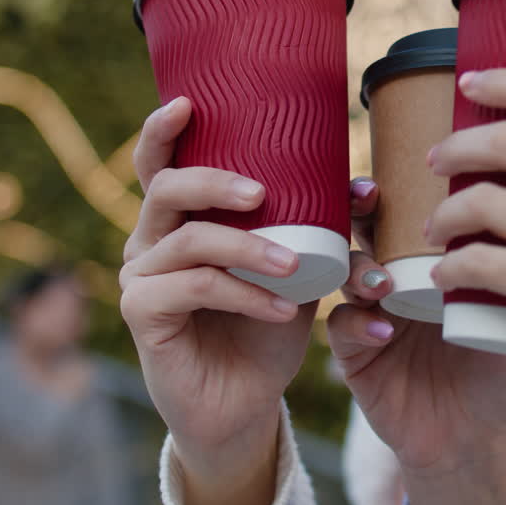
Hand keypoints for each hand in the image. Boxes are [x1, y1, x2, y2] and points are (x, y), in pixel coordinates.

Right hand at [119, 97, 317, 504]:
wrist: (245, 401)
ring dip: (249, 247)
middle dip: (215, 179)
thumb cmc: (266, 326)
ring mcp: (141, 277)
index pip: (159, 162)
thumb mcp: (297, 269)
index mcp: (179, 219)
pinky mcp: (143, 315)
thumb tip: (364, 185)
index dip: (163, 129)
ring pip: (190, 239)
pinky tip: (281, 310)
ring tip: (296, 266)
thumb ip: (315, 226)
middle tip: (262, 192)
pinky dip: (245, 294)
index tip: (191, 103)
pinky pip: (195, 288)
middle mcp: (150, 240)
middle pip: (167, 187)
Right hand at [327, 178, 505, 504]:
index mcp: (434, 256)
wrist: (480, 438)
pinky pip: (342, 328)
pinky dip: (358, 325)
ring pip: (347, 271)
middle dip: (362, 207)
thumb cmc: (504, 367)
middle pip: (369, 226)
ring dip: (360, 269)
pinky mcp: (355, 354)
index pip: (415, 204)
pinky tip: (383, 330)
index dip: (409, 179)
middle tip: (370, 197)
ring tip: (382, 282)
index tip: (417, 162)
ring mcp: (372, 312)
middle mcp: (397, 275)